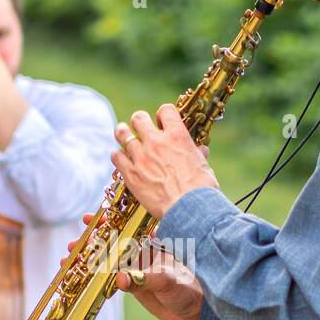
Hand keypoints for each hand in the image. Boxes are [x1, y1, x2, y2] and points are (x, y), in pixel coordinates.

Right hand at [62, 215, 204, 319]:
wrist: (194, 311)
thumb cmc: (190, 290)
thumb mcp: (169, 281)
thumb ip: (147, 279)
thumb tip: (120, 278)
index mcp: (155, 242)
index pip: (129, 225)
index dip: (110, 221)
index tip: (94, 219)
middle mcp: (143, 251)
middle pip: (113, 240)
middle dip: (92, 240)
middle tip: (74, 243)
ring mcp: (136, 267)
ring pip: (108, 258)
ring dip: (89, 258)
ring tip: (68, 258)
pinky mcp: (132, 283)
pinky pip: (109, 277)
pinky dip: (93, 276)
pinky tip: (77, 276)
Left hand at [111, 104, 219, 220]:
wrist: (189, 209)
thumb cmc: (201, 189)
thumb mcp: (203, 167)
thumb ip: (197, 154)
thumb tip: (201, 150)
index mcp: (177, 136)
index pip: (166, 111)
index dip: (163, 115)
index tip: (163, 122)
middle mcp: (157, 142)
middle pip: (139, 118)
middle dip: (140, 121)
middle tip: (141, 128)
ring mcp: (141, 157)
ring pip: (123, 133)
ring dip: (123, 133)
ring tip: (123, 133)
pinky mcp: (131, 174)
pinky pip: (116, 156)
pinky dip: (117, 156)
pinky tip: (121, 158)